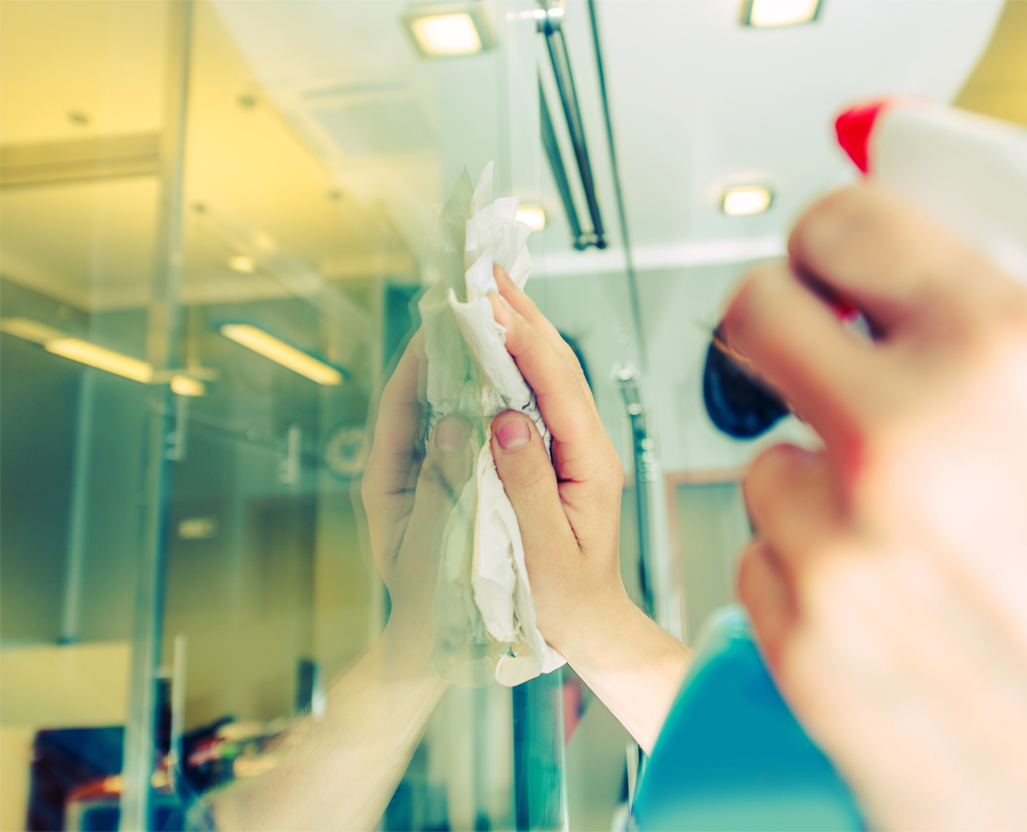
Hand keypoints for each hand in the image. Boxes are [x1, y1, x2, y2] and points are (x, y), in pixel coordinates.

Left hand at [357, 327, 474, 663]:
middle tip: (472, 315)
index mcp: (383, 482)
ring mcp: (428, 476)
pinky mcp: (454, 485)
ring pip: (446, 412)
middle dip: (444, 357)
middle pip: (420, 398)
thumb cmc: (431, 604)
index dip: (416, 362)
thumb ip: (442, 486)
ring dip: (468, 377)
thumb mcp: (434, 545)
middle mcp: (401, 470)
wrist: (438, 645)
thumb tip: (455, 425)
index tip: (439, 323)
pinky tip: (512, 390)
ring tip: (495, 338)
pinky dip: (487, 410)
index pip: (396, 406)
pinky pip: (470, 437)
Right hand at [486, 267, 691, 750]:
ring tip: (486, 291)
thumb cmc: (564, 601)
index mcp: (591, 464)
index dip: (522, 338)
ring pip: (551, 374)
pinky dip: (517, 361)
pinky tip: (495, 343)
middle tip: (483, 272)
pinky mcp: (561, 455)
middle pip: (559, 364)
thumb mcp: (542, 552)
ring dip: (520, 329)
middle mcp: (590, 445)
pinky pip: (540, 395)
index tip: (488, 302)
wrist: (589, 627)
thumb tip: (504, 419)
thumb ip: (524, 484)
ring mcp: (578, 447)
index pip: (558, 385)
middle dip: (522, 314)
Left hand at [726, 186, 1026, 829]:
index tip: (829, 258)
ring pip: (766, 462)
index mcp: (1014, 359)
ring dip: (821, 482)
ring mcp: (845, 552)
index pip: (847, 226)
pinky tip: (891, 600)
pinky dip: (811, 571)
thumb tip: (924, 285)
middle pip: (760, 317)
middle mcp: (911, 444)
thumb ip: (1012, 339)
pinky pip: (763, 561)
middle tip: (814, 347)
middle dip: (788, 322)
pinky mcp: (806, 647)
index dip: (834, 237)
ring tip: (910, 532)